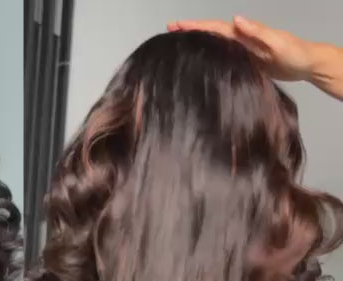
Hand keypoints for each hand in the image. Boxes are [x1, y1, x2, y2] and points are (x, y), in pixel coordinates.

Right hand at [167, 16, 314, 81]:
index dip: (196, 26)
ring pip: (214, 44)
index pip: (216, 27)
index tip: (177, 25)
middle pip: (211, 33)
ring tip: (178, 43)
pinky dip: (208, 54)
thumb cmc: (295, 53)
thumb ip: (257, 31)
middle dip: (190, 30)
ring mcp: (241, 51)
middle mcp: (240, 39)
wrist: (307, 65)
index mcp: (244, 33)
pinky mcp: (244, 62)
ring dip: (197, 42)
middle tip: (169, 30)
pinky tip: (200, 60)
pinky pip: (221, 56)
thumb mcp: (277, 41)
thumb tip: (236, 19)